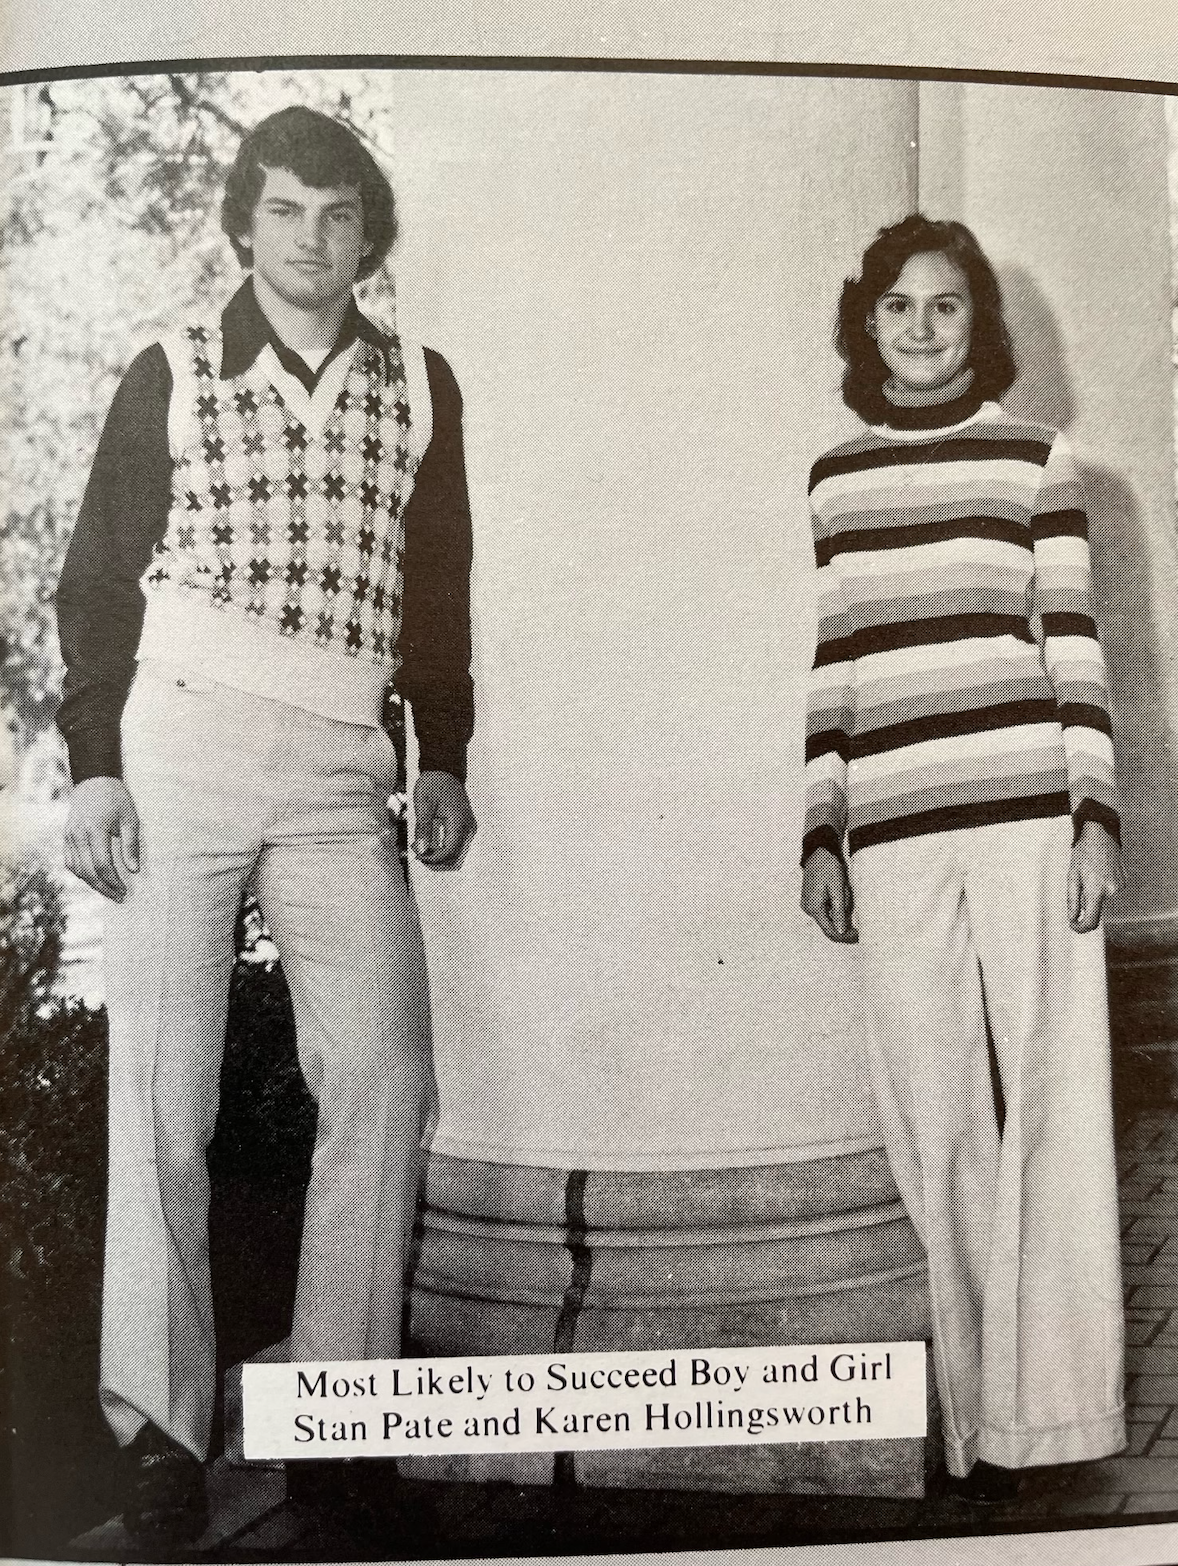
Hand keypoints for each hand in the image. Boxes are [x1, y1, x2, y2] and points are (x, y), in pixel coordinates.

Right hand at [63, 777, 140, 901]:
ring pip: (77, 869)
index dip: (113, 882)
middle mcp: (78, 835)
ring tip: (109, 891)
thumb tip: (134, 870)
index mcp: (95, 830)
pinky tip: (95, 879)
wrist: (94, 780)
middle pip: (88, 871)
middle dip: (104, 888)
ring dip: (92, 883)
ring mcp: (69, 836)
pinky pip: (70, 861)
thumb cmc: (116, 798)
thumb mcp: (130, 819)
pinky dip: (81, 873)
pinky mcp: (66, 837)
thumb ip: (131, 846)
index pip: (102, 865)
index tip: (125, 891)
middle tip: (119, 897)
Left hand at [413, 772, 476, 868]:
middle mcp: (467, 828)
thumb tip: (422, 850)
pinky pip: (455, 844)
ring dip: (438, 854)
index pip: (449, 852)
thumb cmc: (433, 784)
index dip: (433, 858)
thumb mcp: (423, 805)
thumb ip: (423, 828)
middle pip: (453, 856)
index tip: (417, 854)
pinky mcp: (465, 826)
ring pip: (455, 852)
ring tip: (420, 844)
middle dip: (434, 858)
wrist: (445, 771)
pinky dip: (442, 848)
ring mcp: (468, 827)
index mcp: (459, 822)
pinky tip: (428, 841)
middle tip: (416, 849)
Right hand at [801, 846, 858, 942]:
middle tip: (859, 919)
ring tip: (847, 894)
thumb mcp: (838, 889)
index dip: (845, 936)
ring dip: (841, 912)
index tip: (859, 934)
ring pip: (828, 917)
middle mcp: (808, 909)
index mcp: (814, 907)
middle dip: (844, 924)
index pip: (831, 931)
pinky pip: (826, 910)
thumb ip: (839, 911)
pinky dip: (836, 906)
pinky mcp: (811, 900)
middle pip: (829, 926)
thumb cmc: (829, 867)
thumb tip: (841, 931)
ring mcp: (808, 905)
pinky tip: (841, 893)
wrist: (819, 852)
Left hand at [1067, 820, 1120, 932]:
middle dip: (1086, 904)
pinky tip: (1100, 872)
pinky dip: (1102, 888)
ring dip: (1094, 894)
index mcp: (1096, 890)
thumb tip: (1073, 919)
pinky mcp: (1125, 883)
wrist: (1101, 835)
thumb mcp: (1072, 877)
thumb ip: (1072, 901)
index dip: (1081, 928)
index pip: (1091, 921)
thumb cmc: (1083, 855)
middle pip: (1096, 909)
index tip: (1073, 925)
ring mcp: (1120, 887)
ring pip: (1102, 901)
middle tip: (1081, 883)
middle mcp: (1111, 891)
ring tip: (1091, 874)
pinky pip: (1110, 893)